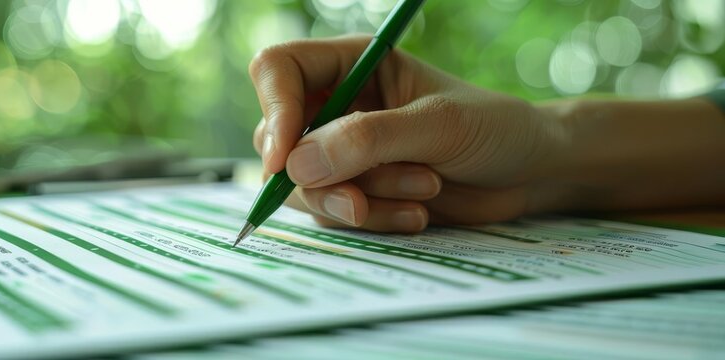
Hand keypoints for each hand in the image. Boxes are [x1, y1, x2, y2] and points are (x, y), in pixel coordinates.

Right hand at [250, 36, 565, 231]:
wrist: (528, 174)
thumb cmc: (494, 128)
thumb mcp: (437, 126)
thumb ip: (369, 140)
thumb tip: (296, 165)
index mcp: (351, 64)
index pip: (278, 70)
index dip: (274, 111)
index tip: (286, 160)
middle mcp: (338, 105)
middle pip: (279, 139)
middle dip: (325, 176)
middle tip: (362, 200)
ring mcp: (343, 153)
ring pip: (305, 184)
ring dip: (361, 199)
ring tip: (424, 190)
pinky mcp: (356, 191)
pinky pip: (334, 213)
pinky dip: (375, 219)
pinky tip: (418, 214)